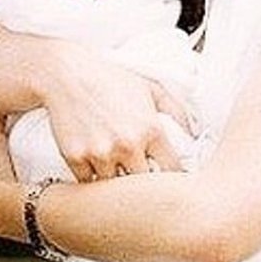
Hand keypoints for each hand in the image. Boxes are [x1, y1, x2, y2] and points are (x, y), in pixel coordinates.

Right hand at [43, 45, 188, 179]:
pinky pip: (89, 183)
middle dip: (143, 181)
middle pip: (146, 187)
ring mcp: (101, 153)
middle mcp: (128, 145)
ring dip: (116, 180)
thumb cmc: (108, 78)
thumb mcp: (148, 86)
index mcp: (151, 130)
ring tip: (113, 166)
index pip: (173, 171)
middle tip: (138, 174)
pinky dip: (92, 176)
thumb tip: (194, 134)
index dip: (171, 176)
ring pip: (116, 188)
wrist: (66, 73)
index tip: (165, 175)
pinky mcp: (76, 158)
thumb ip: (176, 110)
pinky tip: (93, 161)